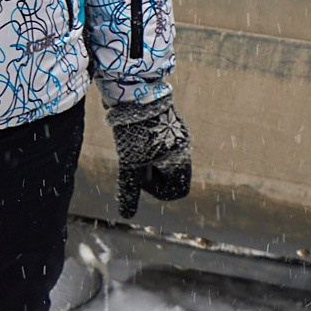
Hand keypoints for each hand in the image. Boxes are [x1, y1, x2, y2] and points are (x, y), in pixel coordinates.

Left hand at [105, 96, 191, 217]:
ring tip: (136, 151)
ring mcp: (177, 133)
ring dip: (152, 164)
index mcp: (180, 158)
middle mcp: (183, 146)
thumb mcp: (129, 164)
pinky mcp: (169, 123)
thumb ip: (130, 189)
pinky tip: (137, 140)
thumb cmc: (134, 132)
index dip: (160, 193)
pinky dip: (152, 150)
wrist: (134, 94)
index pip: (179, 190)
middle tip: (138, 166)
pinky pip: (164, 146)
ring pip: (167, 160)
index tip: (143, 180)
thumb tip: (126, 216)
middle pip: (173, 176)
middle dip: (154, 177)